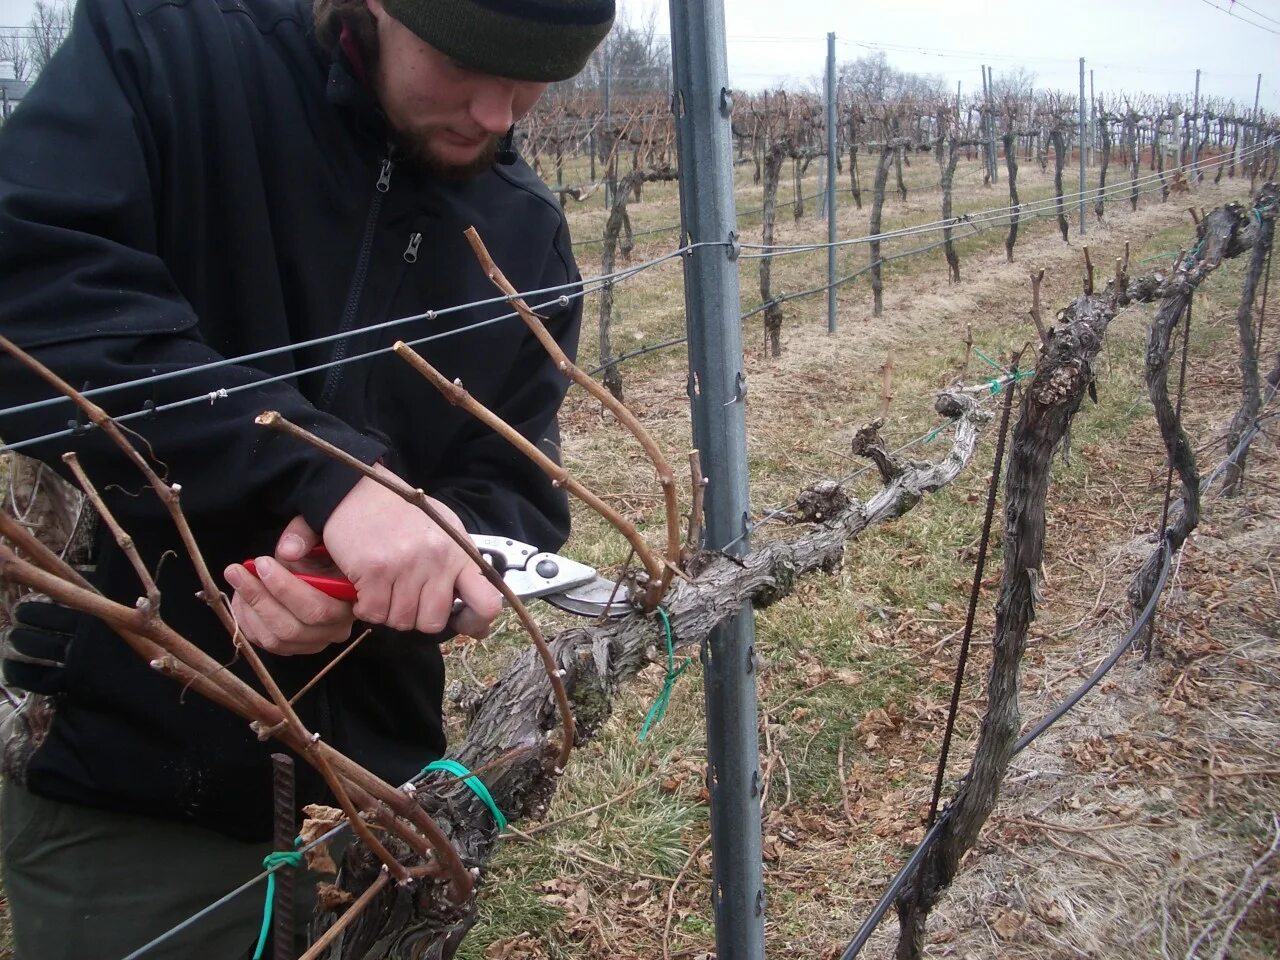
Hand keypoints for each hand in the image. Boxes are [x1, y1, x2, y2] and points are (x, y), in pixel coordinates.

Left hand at [223, 516, 355, 655]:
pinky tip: (240, 597)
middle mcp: (336, 630)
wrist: (327, 566)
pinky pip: (265, 643)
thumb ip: (305, 537)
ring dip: (249, 610)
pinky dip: (247, 621)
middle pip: (292, 628)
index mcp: (351, 604)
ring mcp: (314, 643)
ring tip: (237, 579)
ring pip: (275, 639)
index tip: (261, 563)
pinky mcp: (295, 648)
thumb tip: (286, 552)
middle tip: (237, 571)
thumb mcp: (320, 534)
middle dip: (259, 598)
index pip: (318, 609)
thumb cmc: (324, 551)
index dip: (285, 589)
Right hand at [318, 464, 501, 637]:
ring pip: (401, 621)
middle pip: (433, 621)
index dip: (477, 622)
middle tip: (406, 598)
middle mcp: (437, 559)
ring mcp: (406, 565)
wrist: (357, 492)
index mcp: (459, 552)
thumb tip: (479, 619)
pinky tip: (366, 589)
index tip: (465, 624)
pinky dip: (366, 608)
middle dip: (418, 617)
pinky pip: (373, 613)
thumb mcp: (444, 532)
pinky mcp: (375, 570)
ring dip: (389, 611)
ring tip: (384, 588)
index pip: (487, 602)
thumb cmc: (402, 514)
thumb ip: (460, 570)